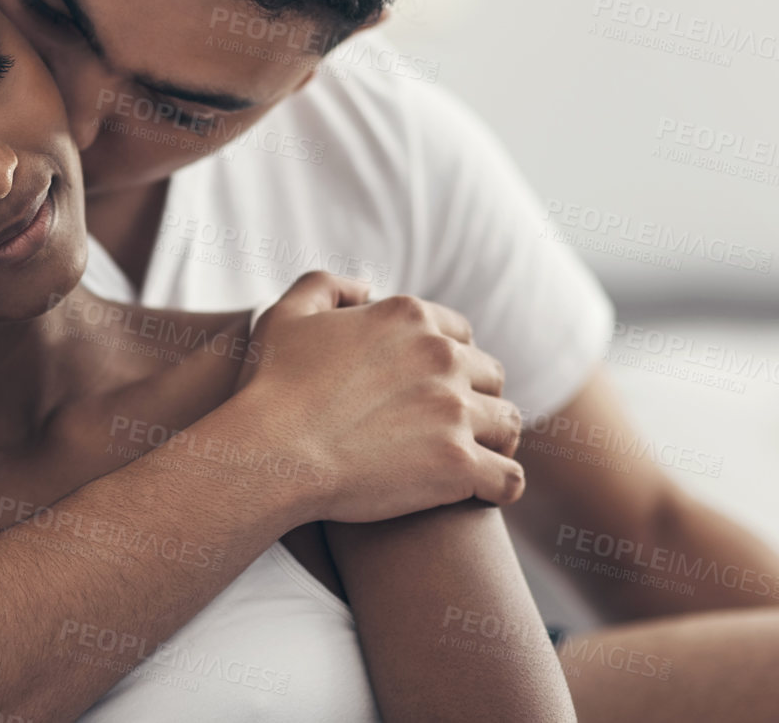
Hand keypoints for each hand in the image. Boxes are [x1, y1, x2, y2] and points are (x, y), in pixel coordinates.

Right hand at [237, 271, 524, 523]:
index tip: (431, 387)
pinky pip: (509, 478)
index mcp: (408, 316)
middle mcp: (440, 355)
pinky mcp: (458, 464)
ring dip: (493, 441)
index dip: (449, 360)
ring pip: (507, 423)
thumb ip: (327, 286)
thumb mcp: (288, 314)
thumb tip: (366, 288)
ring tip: (473, 460)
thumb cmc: (270, 387)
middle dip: (475, 398)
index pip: (460, 333)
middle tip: (451, 427)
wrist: (269, 453)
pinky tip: (483, 492)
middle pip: (490, 374)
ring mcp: (454, 410)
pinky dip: (501, 486)